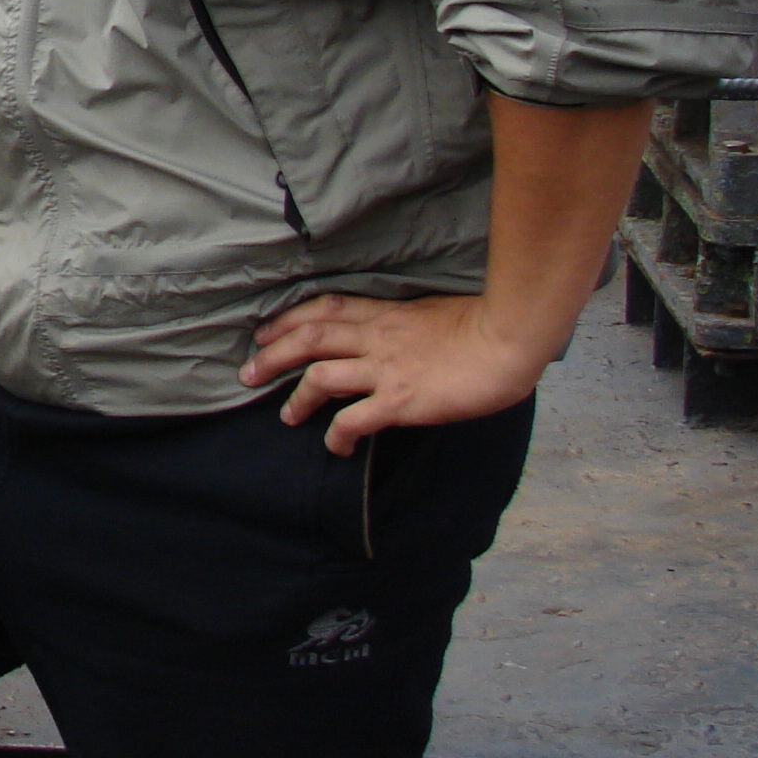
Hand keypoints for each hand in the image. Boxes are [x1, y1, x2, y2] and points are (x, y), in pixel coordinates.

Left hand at [244, 293, 551, 455]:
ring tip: (286, 416)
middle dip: (272, 356)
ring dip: (297, 397)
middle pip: (309, 338)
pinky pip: (354, 419)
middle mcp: (378, 338)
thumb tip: (398, 337)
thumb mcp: (436, 312)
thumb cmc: (485, 324)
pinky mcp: (401, 400)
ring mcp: (387, 368)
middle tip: (248, 373)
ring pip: (321, 376)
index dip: (289, 319)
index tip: (266, 331)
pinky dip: (337, 435)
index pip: (326, 310)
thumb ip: (408, 323)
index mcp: (387, 314)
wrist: (509, 340)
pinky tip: (335, 447)